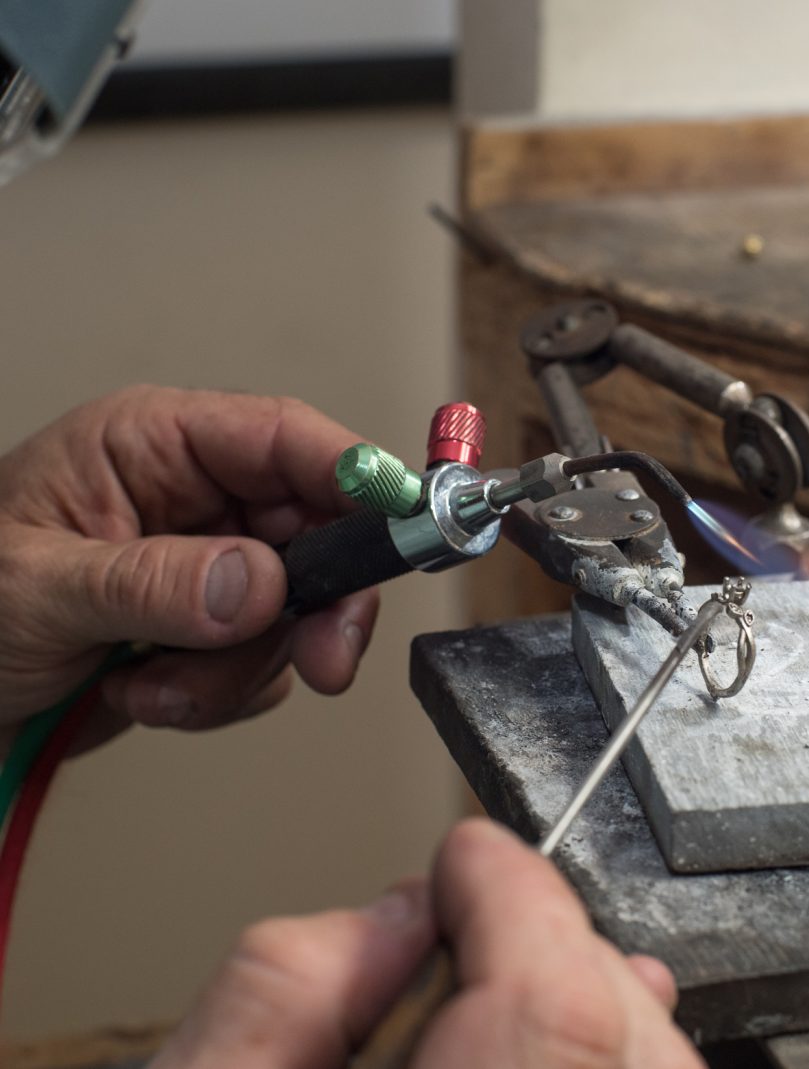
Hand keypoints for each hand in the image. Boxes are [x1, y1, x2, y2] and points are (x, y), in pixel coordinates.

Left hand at [0, 385, 378, 741]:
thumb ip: (151, 583)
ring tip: (152, 686)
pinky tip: (145, 695)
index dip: (355, 474)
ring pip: (300, 610)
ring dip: (239, 667)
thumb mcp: (36, 591)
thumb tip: (259, 582)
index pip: (283, 438)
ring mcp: (209, 565)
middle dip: (319, 605)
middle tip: (325, 657)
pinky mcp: (213, 627)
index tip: (404, 518)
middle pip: (319, 529)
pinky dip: (221, 695)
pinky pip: (269, 661)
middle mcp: (194, 498)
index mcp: (152, 445)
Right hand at [152, 819, 703, 1068]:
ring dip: (595, 1004)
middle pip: (615, 1015)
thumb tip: (395, 909)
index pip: (550, 983)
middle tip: (481, 917)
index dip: (507, 886)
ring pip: (655, 1058)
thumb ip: (287, 983)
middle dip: (554, 942)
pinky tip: (570, 1048)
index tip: (466, 856)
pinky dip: (618, 1054)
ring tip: (518, 989)